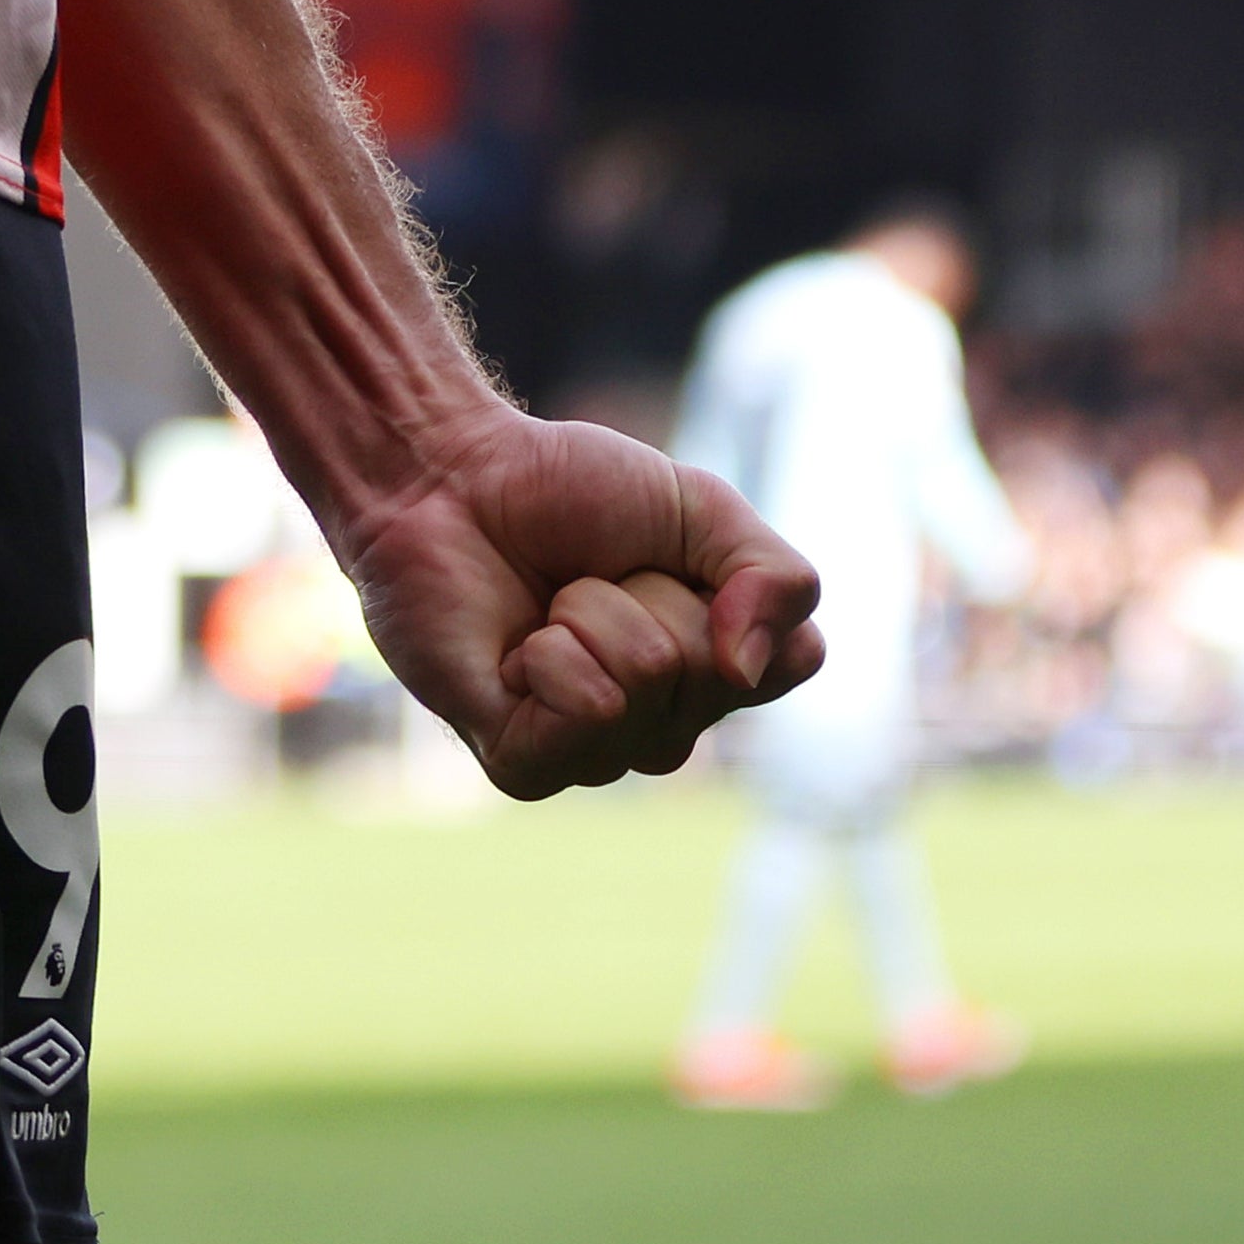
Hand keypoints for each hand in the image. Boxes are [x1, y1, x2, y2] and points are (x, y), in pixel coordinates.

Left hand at [325, 403, 822, 798]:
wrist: (445, 477)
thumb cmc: (568, 492)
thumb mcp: (702, 506)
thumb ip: (774, 577)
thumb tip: (746, 668)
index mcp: (719, 673)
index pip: (797, 657)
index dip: (740, 585)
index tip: (670, 552)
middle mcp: (668, 728)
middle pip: (715, 668)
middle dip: (648, 590)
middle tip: (589, 575)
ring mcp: (598, 756)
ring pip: (649, 682)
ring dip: (592, 611)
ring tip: (547, 607)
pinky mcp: (527, 767)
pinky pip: (591, 711)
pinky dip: (552, 652)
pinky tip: (513, 651)